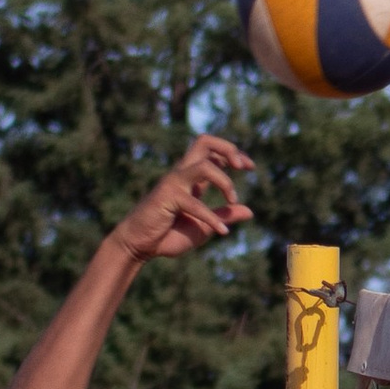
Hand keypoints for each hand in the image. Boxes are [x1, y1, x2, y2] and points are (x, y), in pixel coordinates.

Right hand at [112, 136, 252, 263]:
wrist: (138, 246)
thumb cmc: (167, 235)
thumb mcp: (204, 227)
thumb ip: (224, 216)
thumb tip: (250, 211)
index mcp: (191, 178)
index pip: (213, 151)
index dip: (234, 153)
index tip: (250, 167)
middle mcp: (182, 175)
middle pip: (204, 142)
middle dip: (228, 149)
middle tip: (243, 167)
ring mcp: (173, 183)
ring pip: (204, 166)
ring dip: (225, 181)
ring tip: (233, 200)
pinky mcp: (167, 197)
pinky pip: (195, 203)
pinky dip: (212, 218)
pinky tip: (223, 232)